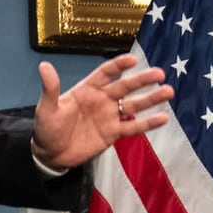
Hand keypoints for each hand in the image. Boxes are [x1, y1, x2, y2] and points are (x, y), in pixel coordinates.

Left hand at [30, 55, 172, 169]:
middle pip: (125, 87)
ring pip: (133, 105)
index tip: (133, 60)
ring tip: (168, 91)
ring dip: (150, 99)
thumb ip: (50, 88)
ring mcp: (109, 116)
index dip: (118, 65)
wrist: (51, 153)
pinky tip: (163, 118)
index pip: (105, 73)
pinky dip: (148, 123)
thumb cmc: (47, 127)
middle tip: (160, 73)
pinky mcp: (113, 133)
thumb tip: (44, 65)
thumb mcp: (47, 107)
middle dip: (142, 80)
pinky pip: (133, 127)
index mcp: (87, 89)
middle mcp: (102, 99)